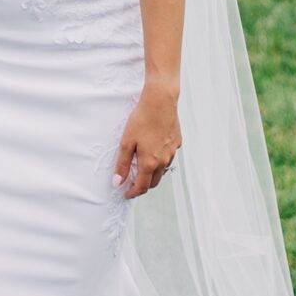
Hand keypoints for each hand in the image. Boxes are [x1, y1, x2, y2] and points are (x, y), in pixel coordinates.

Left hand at [113, 82, 179, 200]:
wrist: (160, 101)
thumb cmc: (142, 119)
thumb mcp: (126, 142)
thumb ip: (122, 164)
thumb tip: (118, 181)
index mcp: (150, 162)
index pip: (142, 186)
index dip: (133, 193)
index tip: (127, 193)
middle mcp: (164, 161)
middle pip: (154, 182)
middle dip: (143, 186)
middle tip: (133, 183)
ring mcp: (172, 152)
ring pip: (163, 170)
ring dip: (153, 174)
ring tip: (142, 168)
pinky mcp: (177, 143)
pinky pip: (169, 157)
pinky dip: (161, 160)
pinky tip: (154, 150)